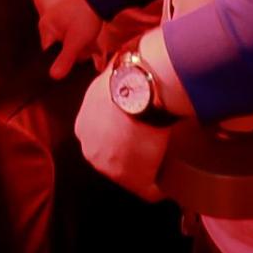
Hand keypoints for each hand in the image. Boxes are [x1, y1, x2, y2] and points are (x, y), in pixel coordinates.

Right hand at [40, 0, 103, 80]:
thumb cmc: (85, 17)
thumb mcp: (75, 42)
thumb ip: (64, 60)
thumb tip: (53, 76)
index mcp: (46, 27)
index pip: (48, 53)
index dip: (61, 59)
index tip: (72, 61)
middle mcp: (49, 21)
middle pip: (58, 48)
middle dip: (73, 52)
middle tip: (85, 49)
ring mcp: (59, 18)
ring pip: (67, 41)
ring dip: (79, 45)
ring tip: (90, 42)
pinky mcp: (69, 16)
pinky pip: (72, 33)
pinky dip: (81, 38)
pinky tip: (90, 38)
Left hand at [74, 63, 171, 199]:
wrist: (140, 91)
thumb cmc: (126, 77)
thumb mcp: (108, 75)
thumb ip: (110, 81)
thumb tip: (123, 62)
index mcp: (83, 127)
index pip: (101, 139)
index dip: (119, 137)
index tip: (135, 134)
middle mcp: (91, 151)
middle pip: (112, 159)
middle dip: (129, 156)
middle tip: (151, 148)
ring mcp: (110, 169)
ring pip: (130, 175)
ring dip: (145, 171)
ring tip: (163, 162)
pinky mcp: (134, 180)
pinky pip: (148, 191)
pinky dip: (159, 188)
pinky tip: (169, 183)